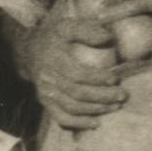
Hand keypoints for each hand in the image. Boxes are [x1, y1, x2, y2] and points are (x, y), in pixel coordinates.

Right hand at [26, 0, 126, 129]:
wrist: (28, 52)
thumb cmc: (53, 37)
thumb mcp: (65, 26)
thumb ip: (85, 29)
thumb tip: (108, 37)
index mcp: (53, 60)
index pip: (77, 74)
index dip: (97, 79)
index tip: (116, 79)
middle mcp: (47, 79)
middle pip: (77, 93)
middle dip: (102, 96)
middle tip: (123, 95)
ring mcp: (46, 93)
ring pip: (71, 107)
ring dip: (95, 110)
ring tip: (115, 107)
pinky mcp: (46, 103)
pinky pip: (61, 118)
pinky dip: (78, 123)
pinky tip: (95, 124)